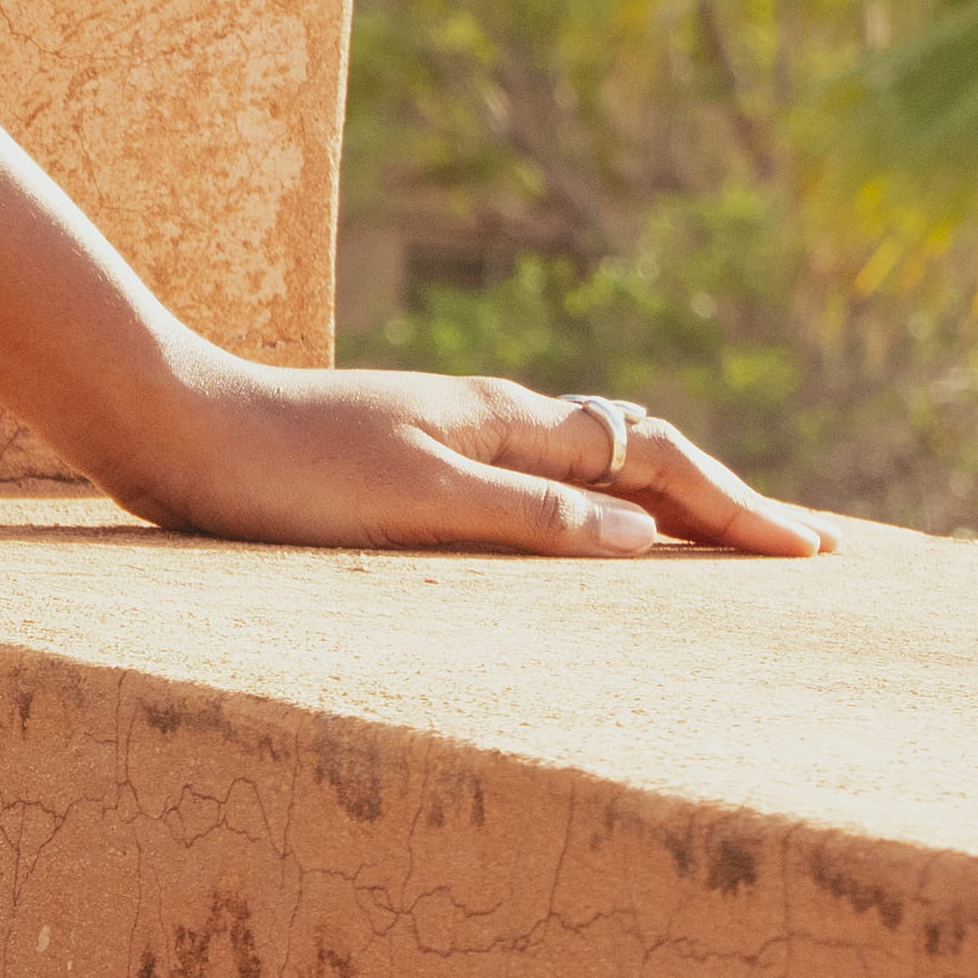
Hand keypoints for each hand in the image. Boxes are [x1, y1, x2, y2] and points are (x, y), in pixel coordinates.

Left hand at [100, 355, 835, 562]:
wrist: (166, 424)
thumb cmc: (281, 471)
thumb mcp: (416, 501)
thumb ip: (532, 519)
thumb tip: (646, 538)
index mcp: (505, 424)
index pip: (654, 461)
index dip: (734, 510)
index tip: (811, 553)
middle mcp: (490, 423)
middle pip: (637, 456)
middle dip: (721, 504)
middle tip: (799, 551)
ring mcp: (450, 441)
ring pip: (588, 468)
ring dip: (662, 506)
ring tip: (720, 545)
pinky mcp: (406, 468)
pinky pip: (535, 490)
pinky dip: (592, 514)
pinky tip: (583, 544)